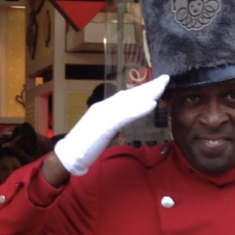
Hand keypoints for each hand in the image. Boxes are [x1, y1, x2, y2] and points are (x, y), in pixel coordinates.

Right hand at [54, 75, 169, 176]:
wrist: (69, 155)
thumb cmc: (85, 146)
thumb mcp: (103, 134)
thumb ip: (113, 128)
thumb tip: (121, 128)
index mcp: (105, 109)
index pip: (127, 97)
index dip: (142, 90)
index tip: (156, 85)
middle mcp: (105, 107)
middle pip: (131, 94)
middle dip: (149, 87)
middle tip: (165, 78)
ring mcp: (104, 114)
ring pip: (130, 101)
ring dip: (147, 93)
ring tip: (162, 86)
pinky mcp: (105, 125)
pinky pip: (125, 115)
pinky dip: (139, 109)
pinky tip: (151, 105)